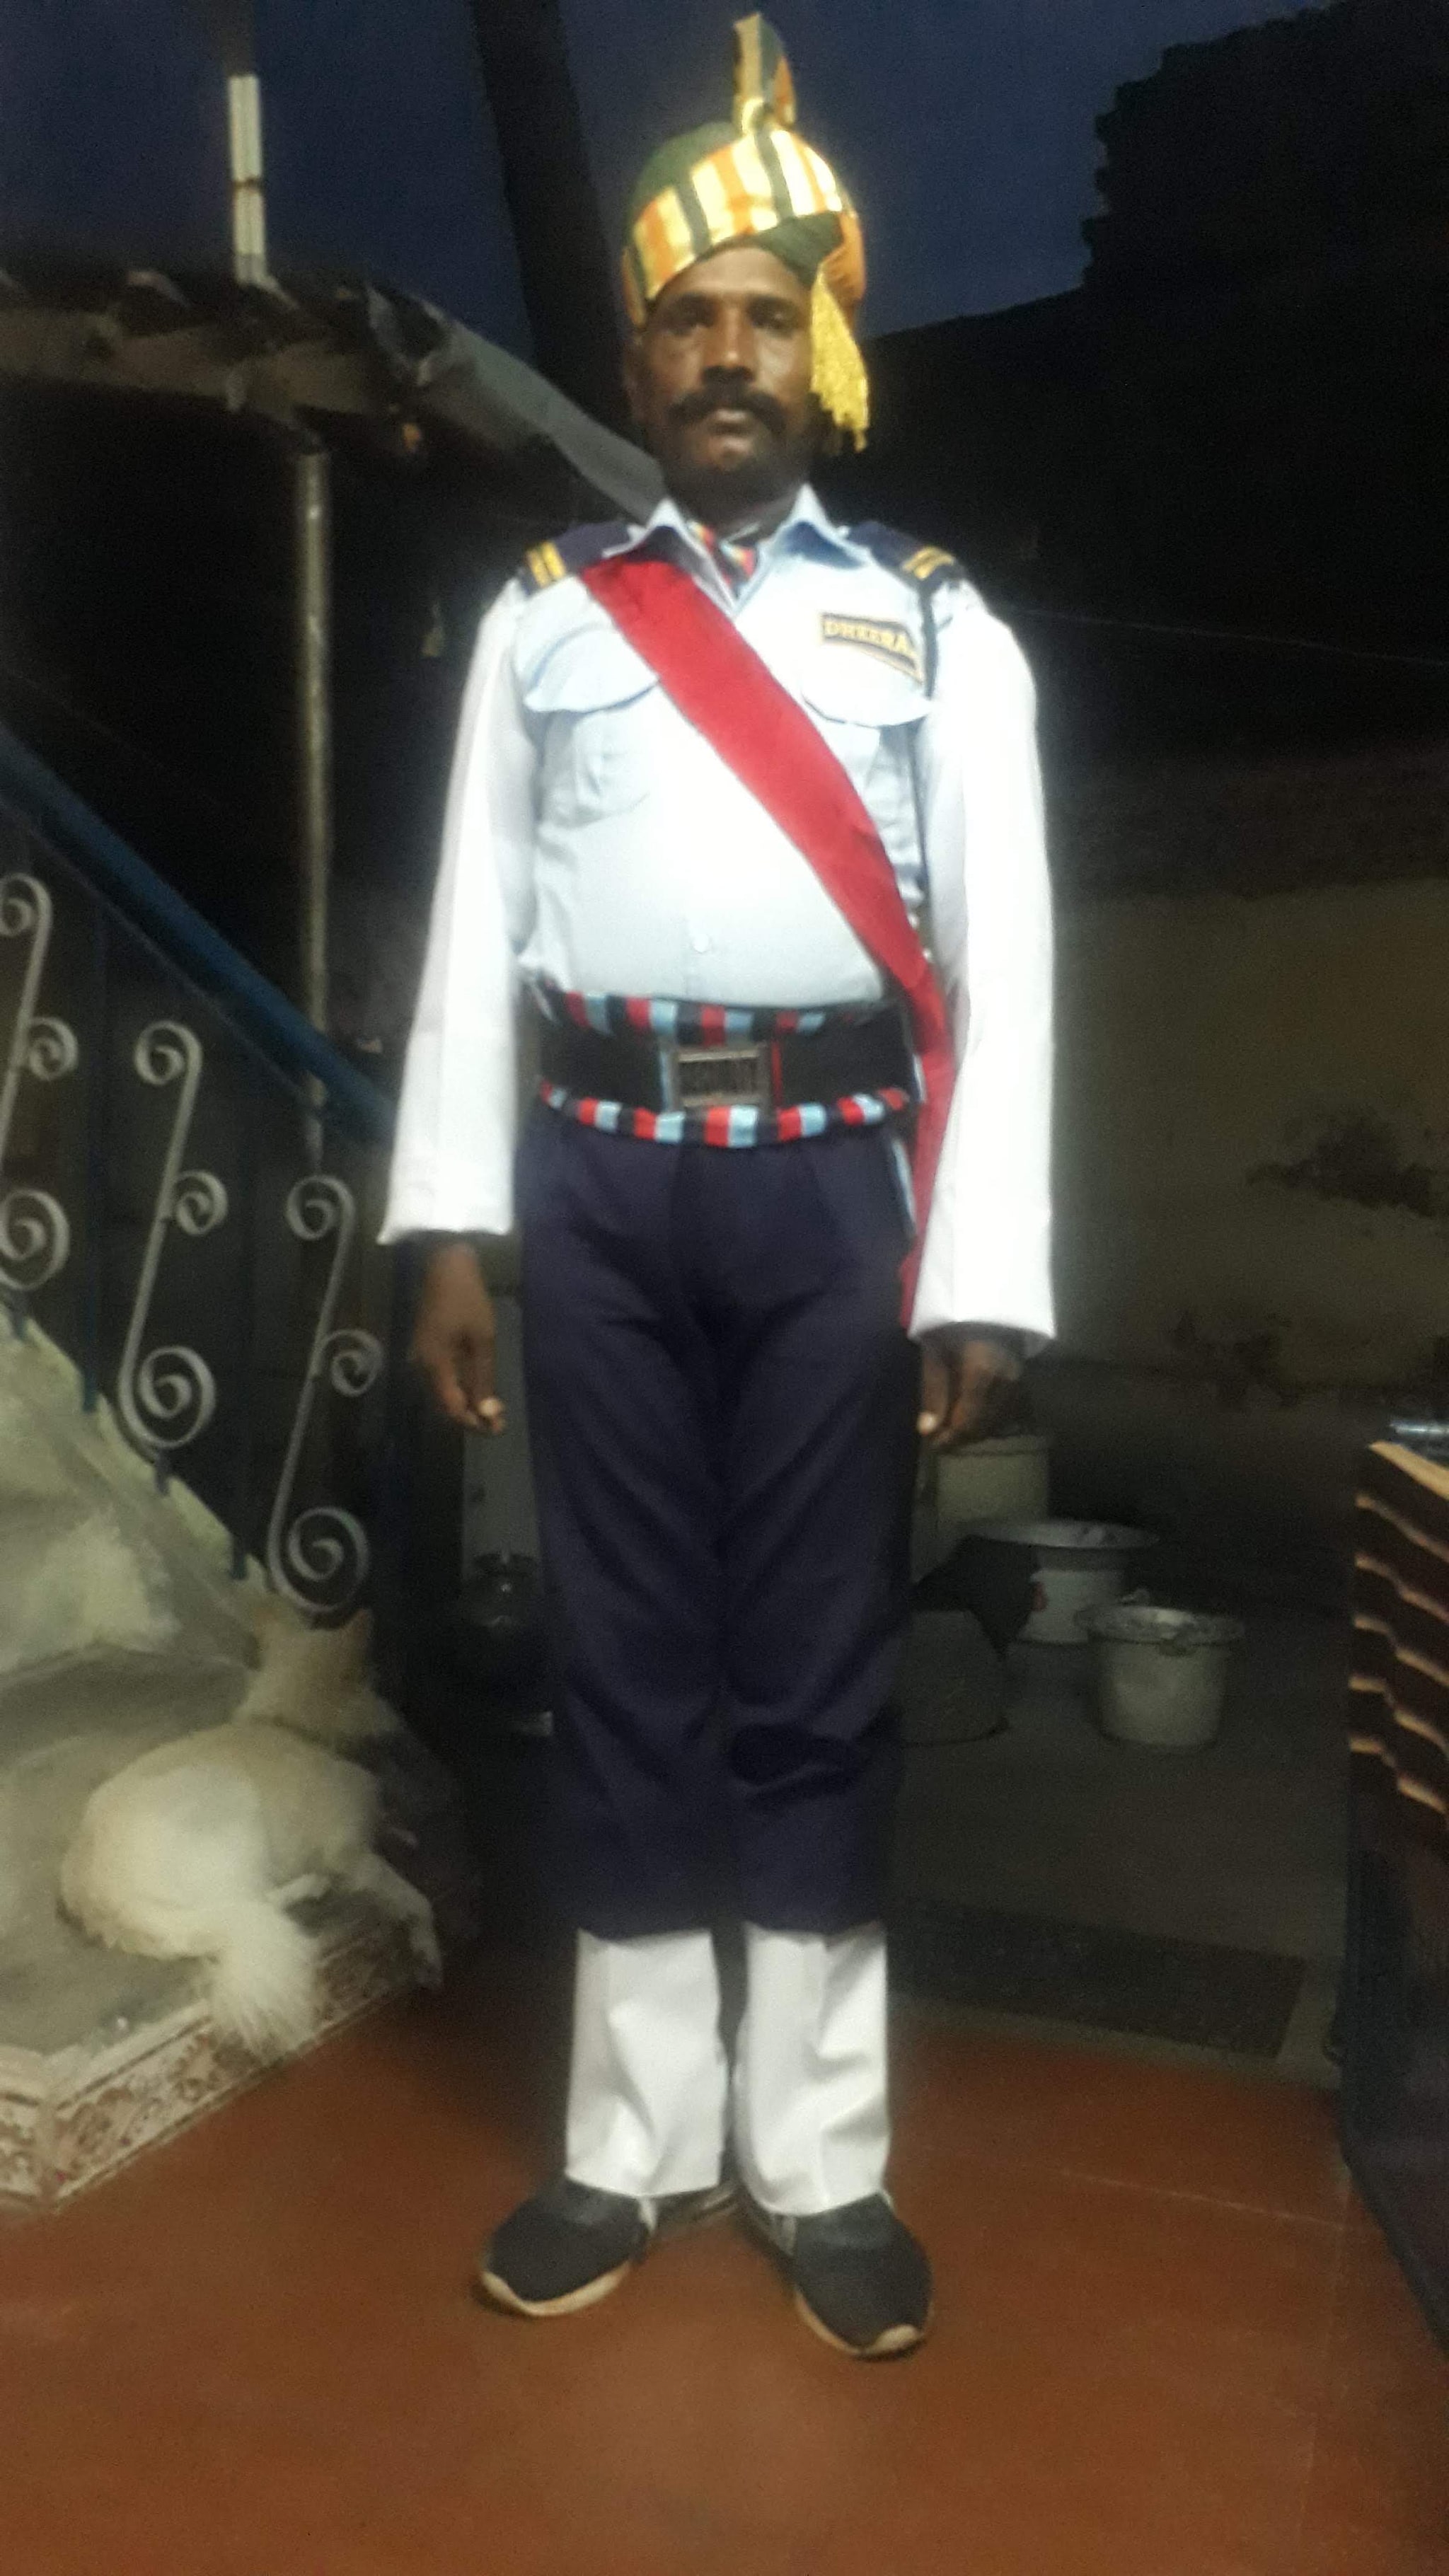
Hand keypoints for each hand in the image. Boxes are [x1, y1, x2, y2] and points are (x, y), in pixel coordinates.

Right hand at [411, 1240, 505, 1434]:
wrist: (445, 1265)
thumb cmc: (467, 1298)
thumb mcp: (482, 1339)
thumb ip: (483, 1377)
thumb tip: (488, 1413)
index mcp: (434, 1365)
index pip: (451, 1408)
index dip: (473, 1422)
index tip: (497, 1428)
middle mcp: (423, 1366)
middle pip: (445, 1404)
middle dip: (472, 1415)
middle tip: (499, 1420)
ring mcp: (424, 1357)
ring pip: (445, 1392)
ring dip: (468, 1402)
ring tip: (493, 1408)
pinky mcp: (429, 1348)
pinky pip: (444, 1377)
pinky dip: (461, 1387)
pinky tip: (479, 1387)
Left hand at [917, 1332, 1022, 1451]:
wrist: (987, 1296)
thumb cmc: (954, 1320)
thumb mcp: (934, 1349)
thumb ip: (933, 1390)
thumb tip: (927, 1431)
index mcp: (981, 1371)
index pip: (966, 1421)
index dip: (948, 1438)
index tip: (931, 1444)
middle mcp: (1005, 1381)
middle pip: (982, 1426)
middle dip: (959, 1437)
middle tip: (938, 1439)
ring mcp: (1019, 1381)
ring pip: (997, 1423)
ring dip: (974, 1431)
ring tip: (953, 1428)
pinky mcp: (1024, 1381)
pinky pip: (1008, 1413)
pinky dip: (989, 1421)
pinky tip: (973, 1417)